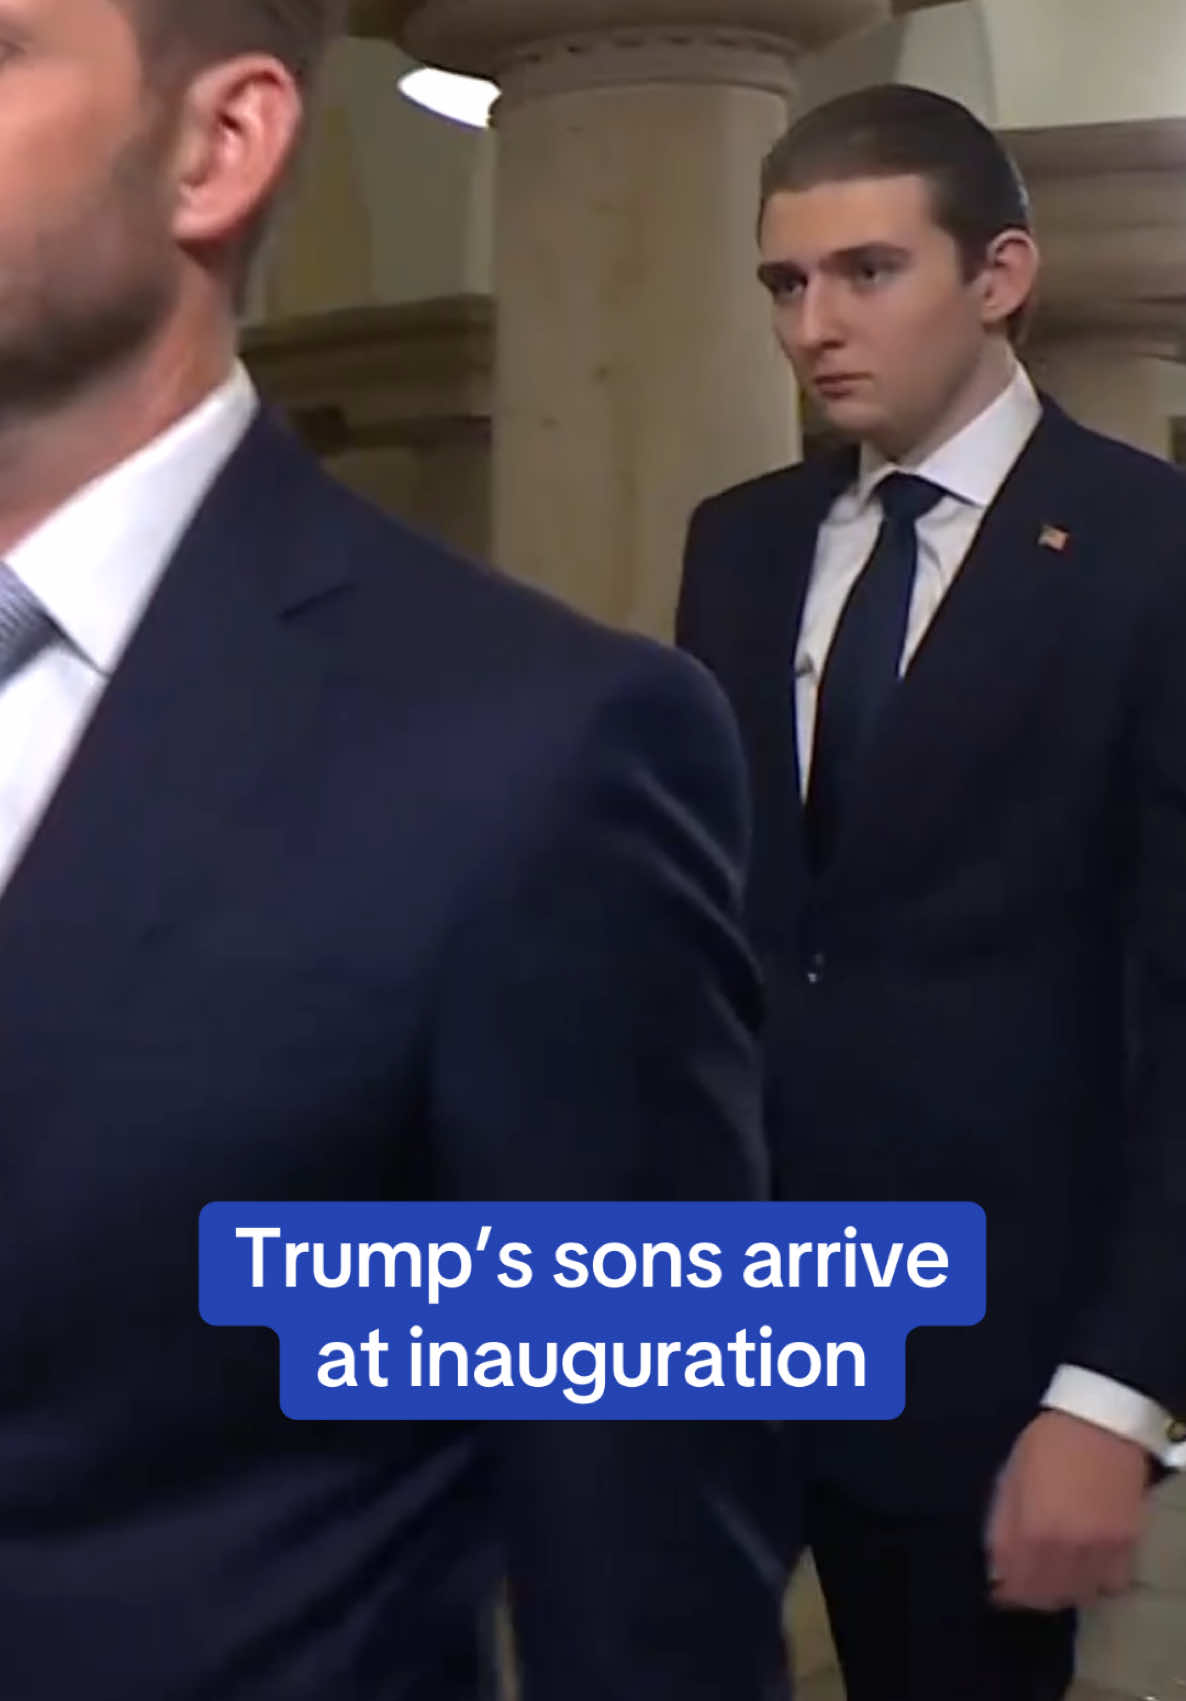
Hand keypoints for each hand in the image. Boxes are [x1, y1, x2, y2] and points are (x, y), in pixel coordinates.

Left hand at [985, 1410, 1148, 1610]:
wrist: (1101, 1424)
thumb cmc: (1048, 1444)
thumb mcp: (1010, 1476)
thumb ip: (1002, 1525)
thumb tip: (995, 1565)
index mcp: (1032, 1528)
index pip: (1015, 1582)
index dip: (1005, 1592)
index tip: (999, 1590)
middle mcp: (1066, 1547)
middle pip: (1046, 1596)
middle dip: (1030, 1595)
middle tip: (1024, 1582)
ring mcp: (1100, 1549)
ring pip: (1078, 1595)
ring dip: (1062, 1591)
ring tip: (1053, 1575)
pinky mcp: (1127, 1546)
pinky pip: (1110, 1584)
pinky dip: (1095, 1582)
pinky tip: (1085, 1565)